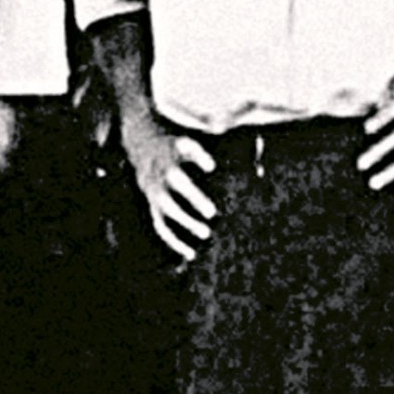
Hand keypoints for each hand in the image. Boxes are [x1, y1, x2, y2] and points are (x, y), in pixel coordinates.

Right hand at [123, 116, 216, 259]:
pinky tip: (191, 253)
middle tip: (211, 211)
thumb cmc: (178, 149)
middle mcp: (164, 169)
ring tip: (206, 233)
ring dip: (186, 222)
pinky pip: (161, 225)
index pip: (185, 148)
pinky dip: (175, 241)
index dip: (197, 157)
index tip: (211, 167)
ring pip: (168, 207)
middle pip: (176, 182)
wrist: (142, 149)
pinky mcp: (153, 205)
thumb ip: (209, 152)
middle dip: (192, 197)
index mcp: (174, 149)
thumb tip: (251, 166)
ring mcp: (156, 189)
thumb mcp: (189, 141)